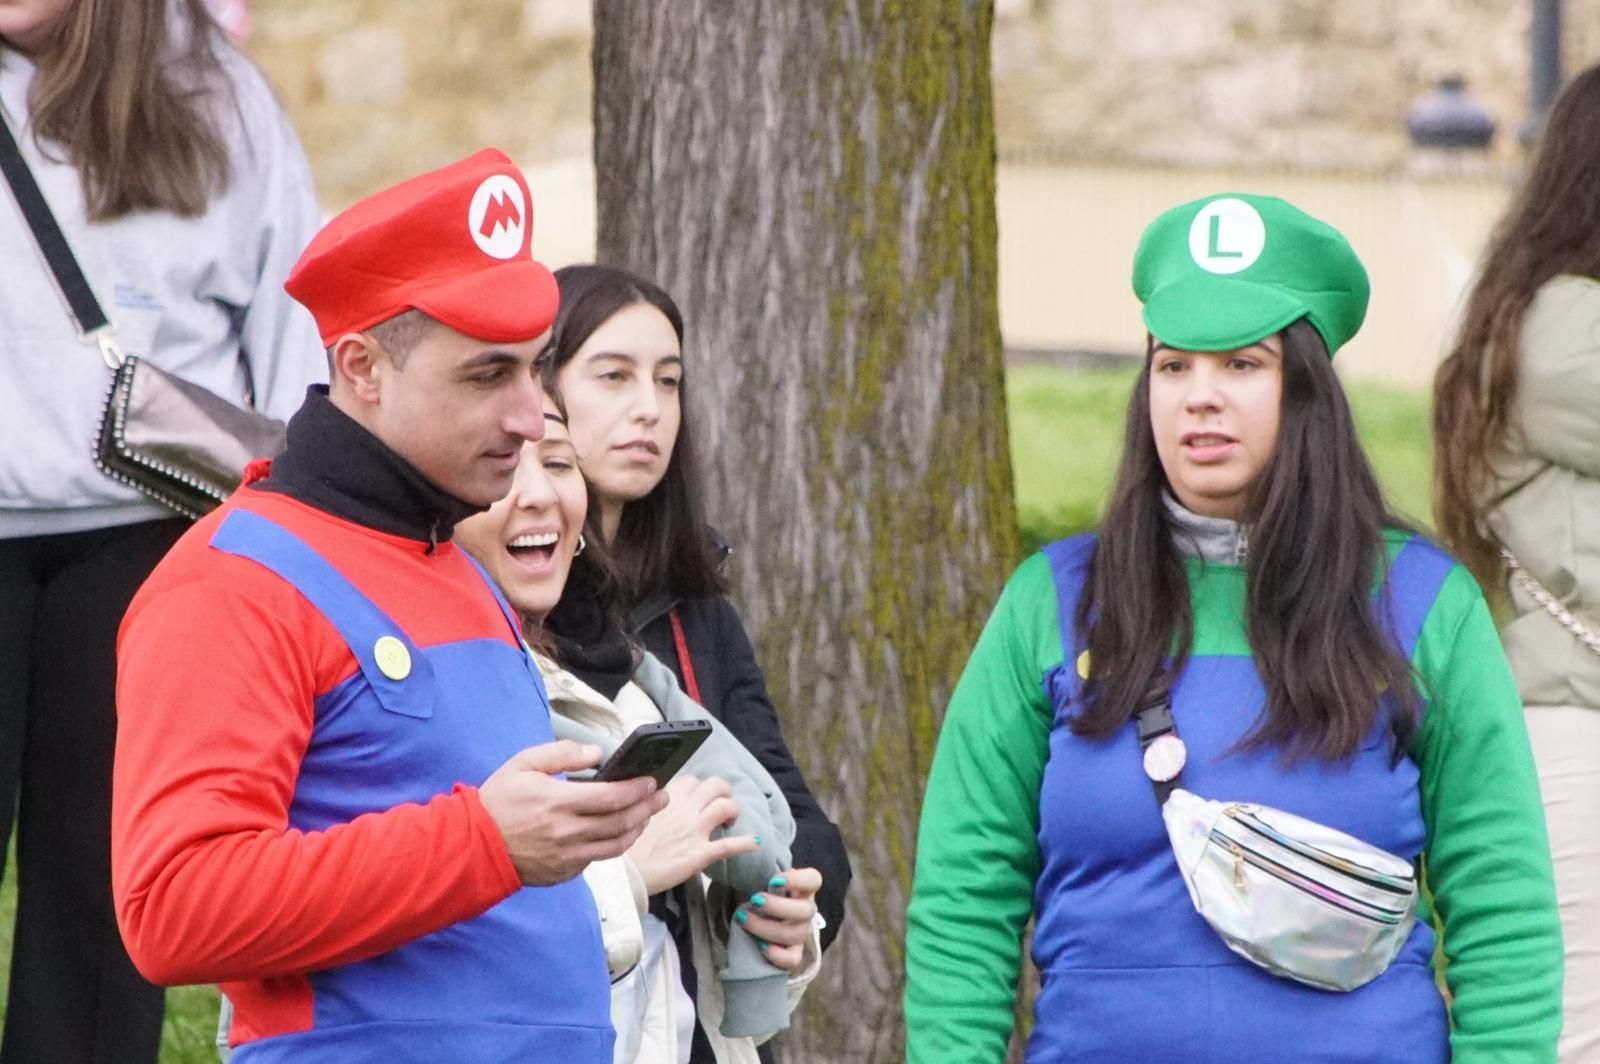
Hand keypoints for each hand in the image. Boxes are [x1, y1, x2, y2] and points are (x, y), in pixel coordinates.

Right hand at [478, 740, 667, 885]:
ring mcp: (567, 857)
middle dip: (647, 808)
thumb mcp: (523, 764)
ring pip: (616, 846)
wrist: (472, 848)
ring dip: (637, 829)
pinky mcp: (564, 873)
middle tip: (662, 797)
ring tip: (647, 816)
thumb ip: (562, 754)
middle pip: (621, 822)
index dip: (638, 789)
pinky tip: (618, 833)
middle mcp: (567, 833)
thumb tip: (597, 753)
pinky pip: (597, 860)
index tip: (653, 781)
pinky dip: (613, 846)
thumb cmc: (497, 802)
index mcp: (558, 803)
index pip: (613, 797)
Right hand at [626, 775, 759, 895]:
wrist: (625, 874)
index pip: (691, 780)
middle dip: (724, 792)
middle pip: (715, 785)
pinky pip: (729, 845)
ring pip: (726, 807)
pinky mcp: (700, 854)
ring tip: (731, 821)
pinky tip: (754, 842)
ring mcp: (695, 831)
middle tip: (722, 805)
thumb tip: (660, 803)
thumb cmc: (626, 847)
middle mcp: (684, 810)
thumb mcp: (636, 816)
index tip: (698, 797)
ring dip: (734, 811)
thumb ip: (653, 806)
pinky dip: (745, 843)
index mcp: (666, 799)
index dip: (699, 788)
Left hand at [735, 866, 821, 971]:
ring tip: (743, 919)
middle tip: (754, 900)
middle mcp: (807, 909)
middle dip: (777, 907)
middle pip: (805, 911)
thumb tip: (742, 857)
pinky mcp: (793, 953)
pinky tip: (758, 945)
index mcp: (803, 887)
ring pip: (795, 934)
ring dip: (767, 928)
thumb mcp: (761, 875)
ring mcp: (801, 932)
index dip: (796, 880)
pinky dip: (776, 954)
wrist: (754, 914)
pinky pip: (792, 959)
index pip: (814, 880)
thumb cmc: (758, 889)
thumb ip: (760, 869)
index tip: (772, 880)